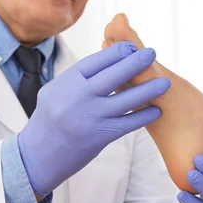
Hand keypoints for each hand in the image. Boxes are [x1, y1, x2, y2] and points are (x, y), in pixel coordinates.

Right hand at [18, 42, 170, 195]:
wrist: (37, 156)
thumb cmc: (50, 119)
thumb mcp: (56, 91)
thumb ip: (80, 77)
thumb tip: (109, 59)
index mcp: (66, 83)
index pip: (96, 61)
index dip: (116, 52)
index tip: (132, 45)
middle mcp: (77, 98)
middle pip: (113, 76)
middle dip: (136, 63)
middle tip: (153, 54)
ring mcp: (89, 118)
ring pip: (125, 100)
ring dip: (148, 90)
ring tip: (165, 83)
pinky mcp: (99, 137)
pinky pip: (127, 124)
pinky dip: (143, 116)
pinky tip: (156, 110)